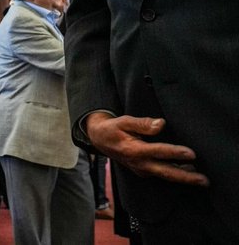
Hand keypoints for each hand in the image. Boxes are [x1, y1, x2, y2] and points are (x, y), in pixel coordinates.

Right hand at [85, 113, 207, 186]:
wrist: (100, 140)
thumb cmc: (113, 128)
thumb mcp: (124, 121)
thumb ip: (142, 123)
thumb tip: (161, 124)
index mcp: (134, 150)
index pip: (158, 151)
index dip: (175, 153)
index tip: (192, 154)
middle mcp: (139, 163)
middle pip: (166, 171)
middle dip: (186, 176)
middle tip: (203, 180)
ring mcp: (141, 169)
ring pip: (165, 175)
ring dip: (183, 178)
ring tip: (200, 179)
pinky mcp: (144, 171)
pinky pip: (161, 175)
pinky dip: (175, 175)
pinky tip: (187, 171)